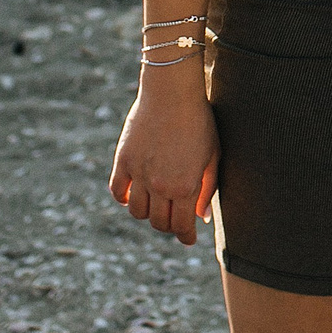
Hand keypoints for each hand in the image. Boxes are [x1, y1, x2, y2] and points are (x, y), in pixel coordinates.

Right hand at [109, 81, 218, 245]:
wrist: (172, 93)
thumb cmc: (199, 122)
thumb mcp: (213, 156)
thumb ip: (207, 189)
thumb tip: (201, 218)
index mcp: (185, 186)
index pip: (181, 226)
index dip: (185, 237)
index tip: (188, 239)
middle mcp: (160, 185)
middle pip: (158, 223)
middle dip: (169, 226)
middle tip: (175, 220)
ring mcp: (139, 174)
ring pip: (137, 212)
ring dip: (147, 213)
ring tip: (157, 205)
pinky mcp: (123, 161)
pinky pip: (118, 192)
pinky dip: (125, 198)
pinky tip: (135, 194)